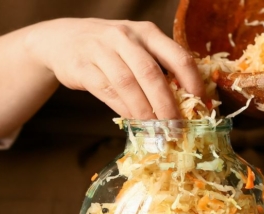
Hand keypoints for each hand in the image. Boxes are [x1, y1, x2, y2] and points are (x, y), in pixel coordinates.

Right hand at [24, 18, 204, 119]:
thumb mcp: (136, 48)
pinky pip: (106, 91)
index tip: (201, 106)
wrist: (62, 40)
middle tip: (176, 128)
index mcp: (147, 32)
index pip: (177, 56)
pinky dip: (122, 109)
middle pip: (151, 74)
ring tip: (156, 131)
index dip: (192, 82)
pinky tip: (133, 123)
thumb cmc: (109, 49)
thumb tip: (185, 104)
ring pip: (128, 84)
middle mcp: (125, 37)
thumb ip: (157, 68)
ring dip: (144, 112)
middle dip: (167, 105)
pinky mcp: (82, 66)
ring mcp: (101, 50)